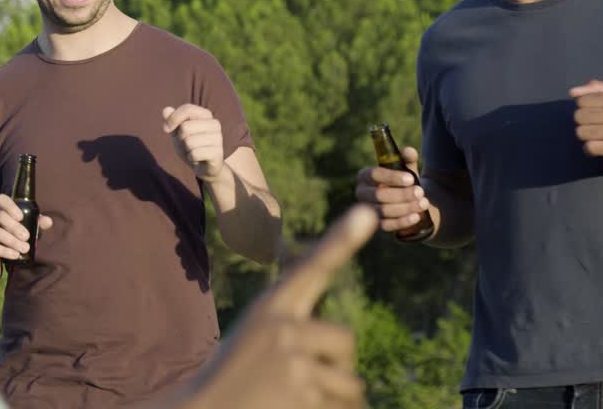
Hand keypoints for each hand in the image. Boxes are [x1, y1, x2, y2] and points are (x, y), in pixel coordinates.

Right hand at [0, 194, 52, 261]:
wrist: (0, 250)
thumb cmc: (14, 232)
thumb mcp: (26, 225)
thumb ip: (37, 221)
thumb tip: (48, 221)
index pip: (1, 200)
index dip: (10, 207)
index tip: (21, 217)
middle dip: (14, 227)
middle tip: (26, 237)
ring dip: (11, 241)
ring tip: (25, 248)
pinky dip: (3, 251)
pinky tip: (15, 255)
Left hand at [162, 105, 225, 181]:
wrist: (204, 167)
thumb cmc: (190, 146)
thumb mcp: (177, 132)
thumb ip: (172, 120)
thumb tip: (166, 110)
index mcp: (206, 115)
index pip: (188, 109)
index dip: (173, 118)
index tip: (166, 129)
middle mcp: (215, 124)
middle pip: (185, 127)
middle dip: (180, 139)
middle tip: (187, 145)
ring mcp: (218, 138)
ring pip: (189, 142)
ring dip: (186, 149)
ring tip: (193, 151)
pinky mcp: (218, 153)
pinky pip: (195, 154)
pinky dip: (191, 158)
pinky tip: (197, 159)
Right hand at [175, 205, 376, 408]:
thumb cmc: (236, 375)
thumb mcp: (259, 340)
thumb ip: (297, 329)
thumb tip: (347, 343)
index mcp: (270, 307)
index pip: (312, 267)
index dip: (341, 240)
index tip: (367, 213)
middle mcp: (282, 326)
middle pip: (346, 340)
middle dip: (335, 365)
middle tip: (297, 378)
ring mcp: (292, 360)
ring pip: (349, 382)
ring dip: (330, 397)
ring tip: (289, 398)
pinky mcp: (302, 394)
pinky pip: (340, 408)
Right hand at [354, 146, 430, 234]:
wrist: (408, 201)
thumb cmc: (404, 181)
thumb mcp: (408, 168)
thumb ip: (408, 159)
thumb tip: (408, 151)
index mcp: (365, 175)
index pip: (373, 174)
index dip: (391, 177)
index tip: (410, 179)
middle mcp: (362, 193)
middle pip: (378, 195)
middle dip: (401, 194)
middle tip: (420, 192)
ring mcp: (368, 210)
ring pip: (383, 210)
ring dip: (405, 207)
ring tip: (423, 203)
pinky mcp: (376, 225)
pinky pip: (387, 225)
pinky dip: (402, 221)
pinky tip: (416, 216)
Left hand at [570, 80, 602, 165]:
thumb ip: (598, 88)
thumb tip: (573, 92)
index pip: (582, 101)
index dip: (584, 107)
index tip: (594, 111)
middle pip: (579, 117)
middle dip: (583, 121)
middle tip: (595, 124)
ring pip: (582, 132)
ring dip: (586, 135)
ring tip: (597, 135)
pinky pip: (591, 147)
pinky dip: (590, 149)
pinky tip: (598, 146)